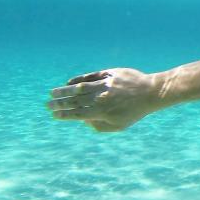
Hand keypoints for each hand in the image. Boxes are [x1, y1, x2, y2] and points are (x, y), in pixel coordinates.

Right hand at [48, 68, 163, 131]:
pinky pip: (90, 76)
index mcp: (102, 113)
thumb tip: (83, 120)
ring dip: (64, 90)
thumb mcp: (118, 126)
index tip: (54, 114)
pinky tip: (70, 82)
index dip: (63, 115)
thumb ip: (98, 126)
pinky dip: (78, 79)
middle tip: (48, 104)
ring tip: (53, 92)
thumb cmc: (135, 112)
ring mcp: (104, 85)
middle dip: (59, 103)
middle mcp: (100, 98)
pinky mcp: (108, 74)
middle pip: (74, 101)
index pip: (77, 114)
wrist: (151, 92)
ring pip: (79, 87)